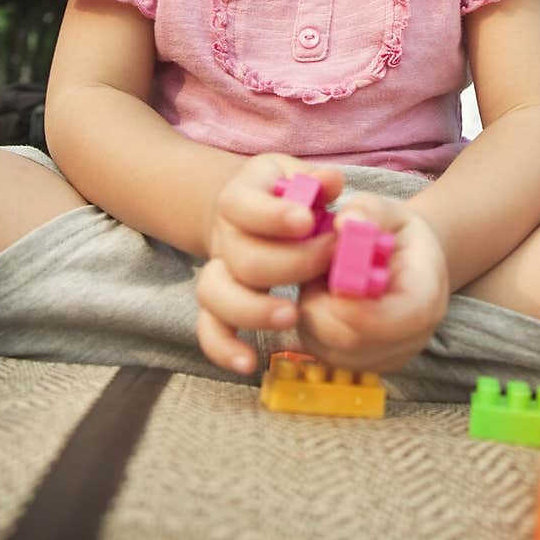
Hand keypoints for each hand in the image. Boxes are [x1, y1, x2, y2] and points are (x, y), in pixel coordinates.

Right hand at [195, 153, 343, 374]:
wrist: (249, 210)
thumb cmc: (286, 195)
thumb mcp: (298, 176)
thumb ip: (317, 180)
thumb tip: (331, 182)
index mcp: (240, 197)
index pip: (244, 205)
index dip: (274, 216)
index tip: (307, 221)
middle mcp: (224, 235)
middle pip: (242, 256)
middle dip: (288, 264)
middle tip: (328, 262)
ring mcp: (218, 271)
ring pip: (215, 294)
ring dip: (254, 309)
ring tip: (293, 315)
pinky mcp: (217, 304)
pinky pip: (209, 328)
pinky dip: (223, 348)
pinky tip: (249, 363)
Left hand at [297, 194, 449, 373]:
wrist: (408, 262)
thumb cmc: (398, 234)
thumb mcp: (390, 210)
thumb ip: (370, 210)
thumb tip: (345, 221)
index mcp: (427, 296)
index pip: (397, 320)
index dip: (358, 308)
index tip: (330, 282)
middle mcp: (412, 337)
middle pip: (352, 339)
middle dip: (322, 304)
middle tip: (317, 270)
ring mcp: (386, 357)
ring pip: (328, 348)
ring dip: (312, 313)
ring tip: (324, 281)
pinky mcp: (361, 364)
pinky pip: (320, 352)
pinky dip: (310, 325)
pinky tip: (323, 299)